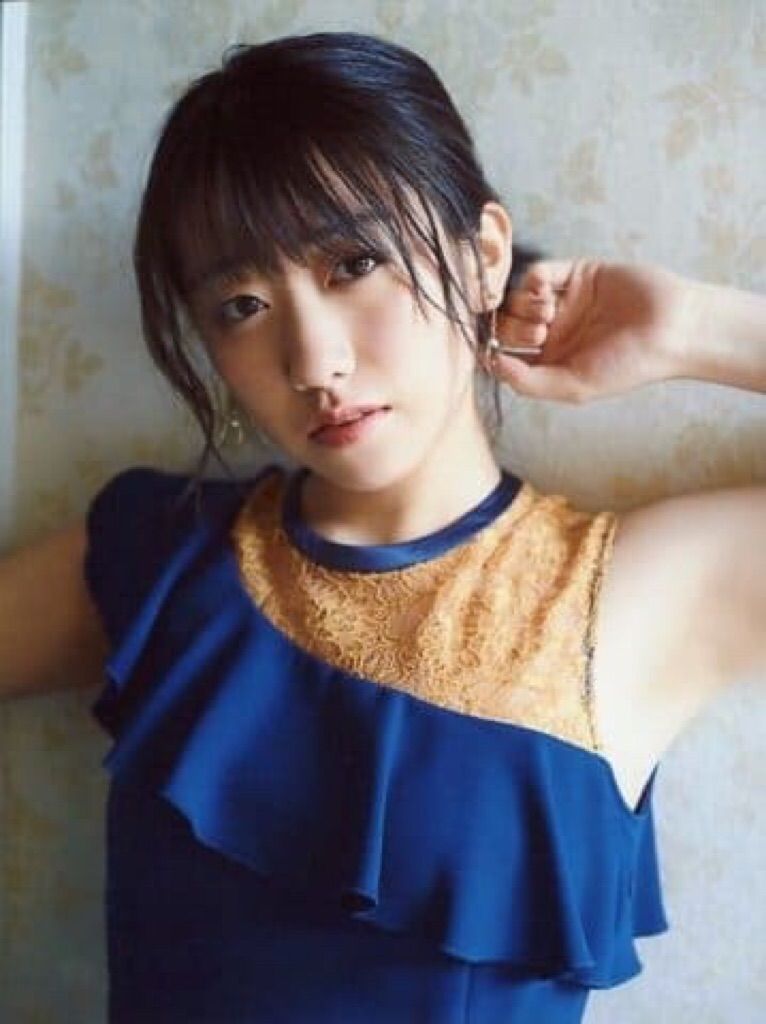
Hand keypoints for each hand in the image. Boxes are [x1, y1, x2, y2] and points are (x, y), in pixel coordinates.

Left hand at [487, 259, 697, 402]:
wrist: (671, 328)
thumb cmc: (627, 366)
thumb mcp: (574, 386)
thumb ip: (529, 382)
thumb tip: (490, 365)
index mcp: (549, 362)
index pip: (505, 355)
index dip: (492, 351)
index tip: (491, 350)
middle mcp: (552, 332)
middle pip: (506, 326)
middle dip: (511, 329)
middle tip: (540, 334)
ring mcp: (562, 302)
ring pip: (517, 298)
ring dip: (523, 305)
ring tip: (549, 315)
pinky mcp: (575, 274)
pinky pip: (537, 273)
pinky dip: (533, 281)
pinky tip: (547, 293)